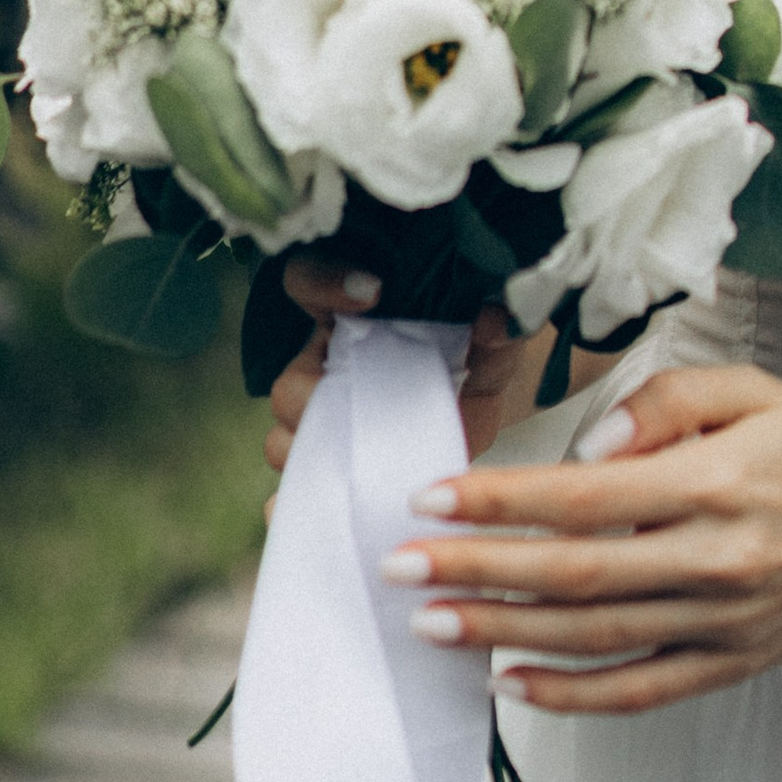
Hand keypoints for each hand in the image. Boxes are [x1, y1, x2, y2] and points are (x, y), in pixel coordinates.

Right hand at [261, 264, 547, 498]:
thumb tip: (493, 320)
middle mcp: (324, 363)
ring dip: (314, 448)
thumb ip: (498, 330)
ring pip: (283, 434)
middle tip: (360, 400)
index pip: (307, 280)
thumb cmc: (475, 363)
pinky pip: (293, 482)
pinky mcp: (328, 463)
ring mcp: (321, 418)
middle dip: (315, 394)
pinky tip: (327, 500)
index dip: (324, 281)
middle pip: (289, 380)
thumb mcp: (491, 347)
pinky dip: (302, 496)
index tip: (373, 292)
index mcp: (354, 316)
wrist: (476, 415)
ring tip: (357, 455)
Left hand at [372, 364, 781, 715]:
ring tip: (431, 624)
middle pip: (573, 574)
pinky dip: (571, 696)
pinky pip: (638, 691)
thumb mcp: (748, 390)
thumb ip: (666, 400)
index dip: (500, 501)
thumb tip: (592, 440)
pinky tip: (510, 684)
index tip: (431, 499)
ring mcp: (720, 622)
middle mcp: (714, 559)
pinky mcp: (728, 664)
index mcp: (714, 482)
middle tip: (400, 569)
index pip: (583, 497)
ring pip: (593, 638)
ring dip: (503, 633)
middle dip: (476, 573)